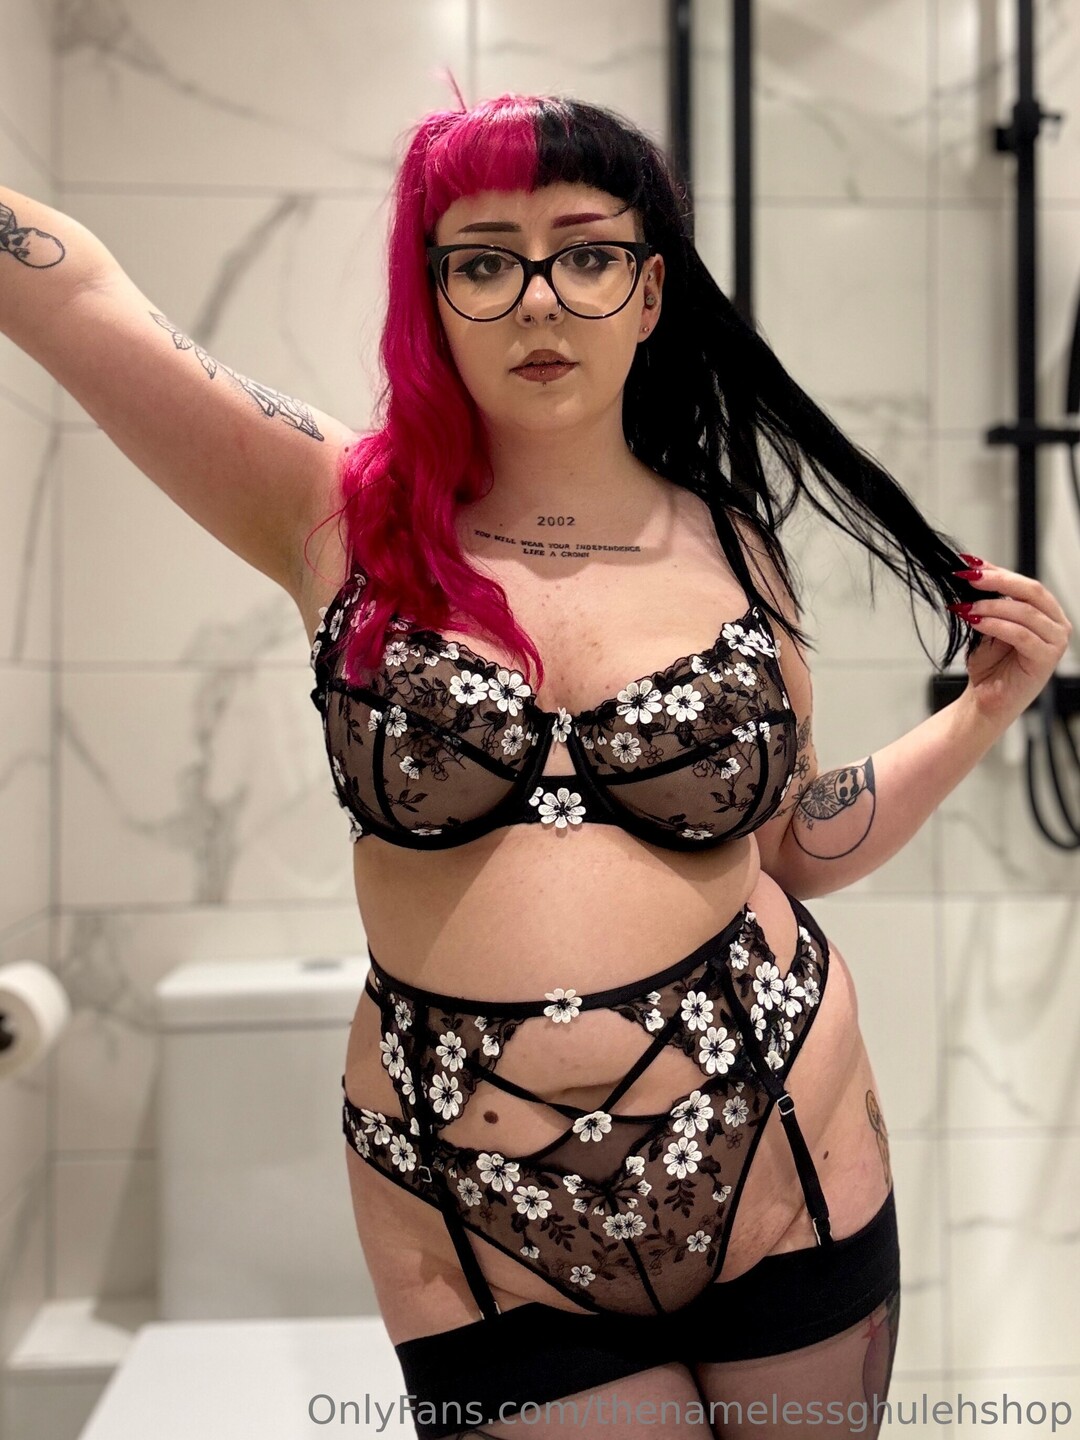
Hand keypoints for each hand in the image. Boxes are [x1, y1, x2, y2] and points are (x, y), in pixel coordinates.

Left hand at [949, 558, 1072, 730]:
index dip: (999, 571)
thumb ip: (988, 599)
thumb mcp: (987, 623)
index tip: (971, 564)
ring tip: (967, 607)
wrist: (984, 699)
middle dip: (998, 581)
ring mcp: (1055, 642)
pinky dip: (996, 625)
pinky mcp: (1046, 660)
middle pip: (1032, 592)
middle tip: (970, 578)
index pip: (1026, 584)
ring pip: (1026, 612)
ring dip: (992, 606)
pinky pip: (1021, 635)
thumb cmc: (990, 665)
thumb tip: (975, 568)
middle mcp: (1057, 625)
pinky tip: (975, 621)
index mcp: (1046, 613)